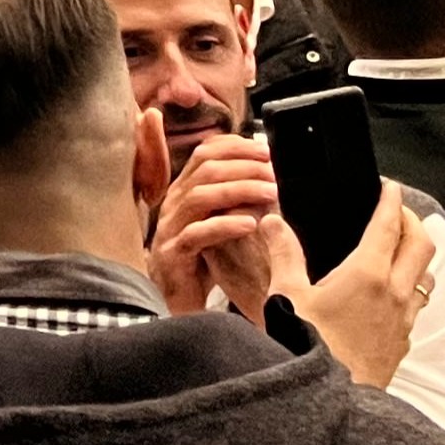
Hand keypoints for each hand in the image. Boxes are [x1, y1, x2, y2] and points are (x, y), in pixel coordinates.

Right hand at [149, 134, 280, 316]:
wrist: (179, 297)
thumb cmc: (203, 258)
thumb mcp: (218, 219)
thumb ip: (234, 196)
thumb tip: (267, 170)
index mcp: (185, 189)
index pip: (205, 153)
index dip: (236, 147)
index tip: (266, 150)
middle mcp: (174, 203)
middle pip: (205, 169)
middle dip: (243, 166)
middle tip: (273, 172)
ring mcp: (171, 227)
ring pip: (201, 196)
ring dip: (239, 190)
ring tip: (270, 193)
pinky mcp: (173, 253)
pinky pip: (197, 234)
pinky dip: (226, 225)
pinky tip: (252, 224)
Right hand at [286, 190, 434, 387]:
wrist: (329, 400)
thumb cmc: (305, 347)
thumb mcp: (285, 296)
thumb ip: (283, 254)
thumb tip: (273, 221)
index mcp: (367, 274)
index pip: (388, 225)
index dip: (391, 201)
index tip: (390, 188)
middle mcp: (395, 293)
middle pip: (421, 244)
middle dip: (412, 222)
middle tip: (397, 212)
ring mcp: (404, 319)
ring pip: (425, 275)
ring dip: (416, 256)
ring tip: (399, 250)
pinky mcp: (403, 341)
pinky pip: (417, 305)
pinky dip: (410, 288)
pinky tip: (390, 296)